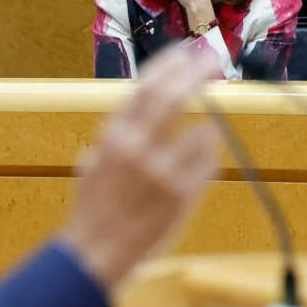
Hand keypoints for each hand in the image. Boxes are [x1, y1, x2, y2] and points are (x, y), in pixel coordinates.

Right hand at [58, 47, 218, 288]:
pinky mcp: (182, 195)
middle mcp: (137, 147)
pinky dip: (207, 156)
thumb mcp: (96, 161)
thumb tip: (145, 101)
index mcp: (113, 135)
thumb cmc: (94, 207)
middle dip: (195, 72)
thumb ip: (120, 134)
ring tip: (198, 137)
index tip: (186, 51)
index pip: (146, 85)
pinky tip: (199, 161)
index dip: (169, 64)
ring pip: (201, 131)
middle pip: (174, 95)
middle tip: (212, 59)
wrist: (94, 255)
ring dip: (204, 128)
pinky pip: (208, 162)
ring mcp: (162, 171)